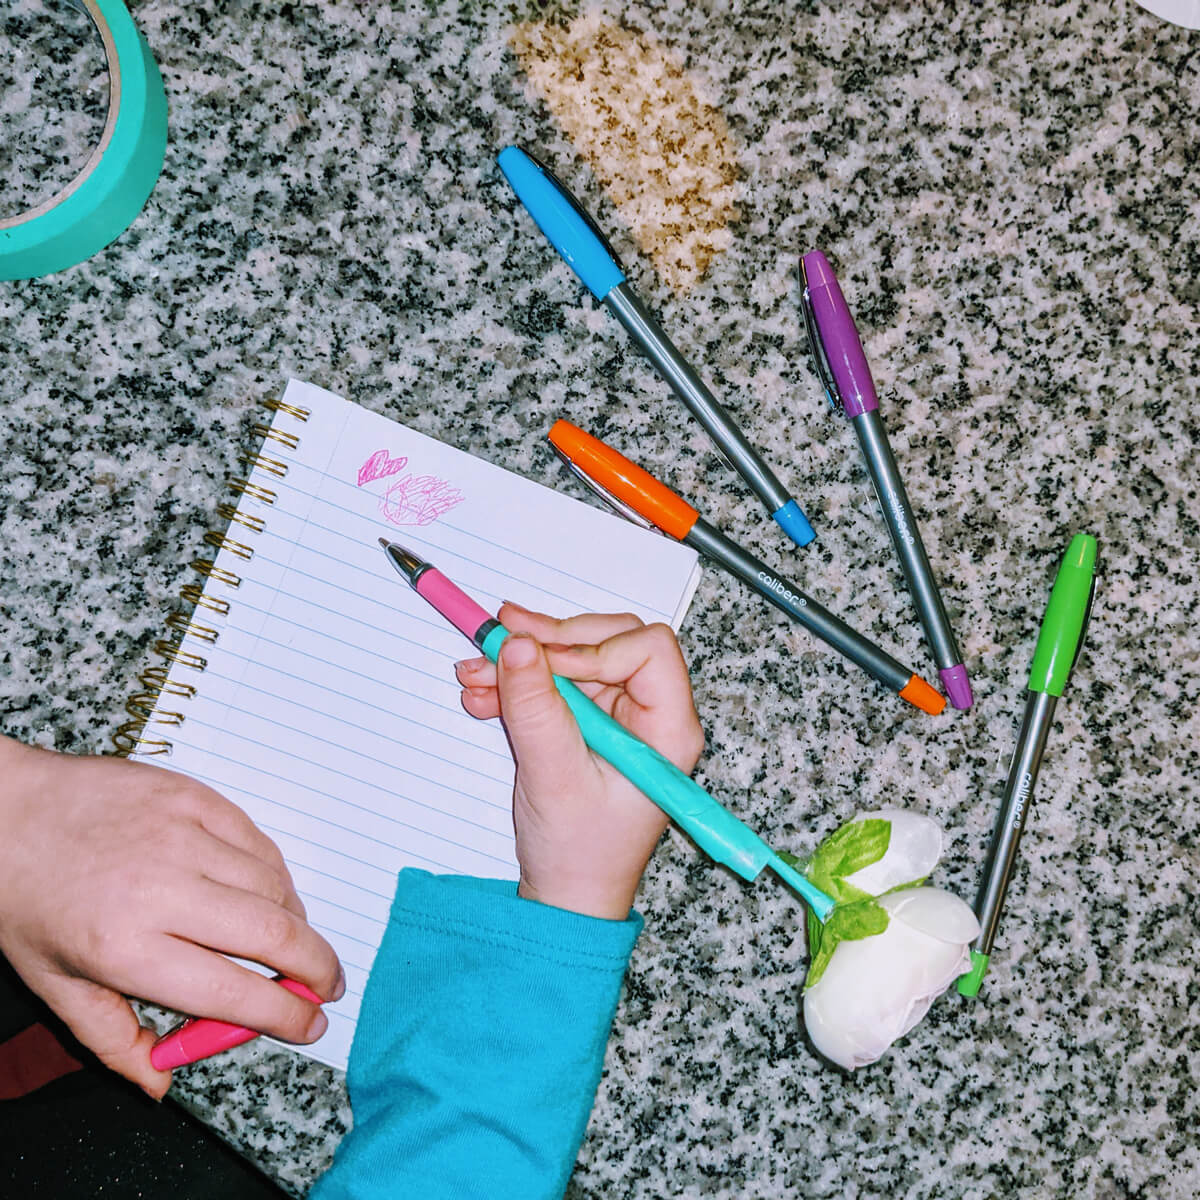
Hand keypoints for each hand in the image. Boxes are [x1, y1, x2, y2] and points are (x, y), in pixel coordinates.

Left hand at [0, 737, 343, 1097]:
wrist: (8, 809)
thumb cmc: (24, 897)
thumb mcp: (55, 985)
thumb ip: (114, 1040)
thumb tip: (160, 1079)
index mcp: (123, 948)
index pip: (231, 991)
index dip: (284, 1014)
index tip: (309, 1024)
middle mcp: (160, 890)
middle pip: (273, 934)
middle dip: (316, 967)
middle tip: (327, 985)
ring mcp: (181, 835)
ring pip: (274, 885)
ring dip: (296, 921)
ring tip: (292, 940)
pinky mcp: (193, 797)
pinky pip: (259, 841)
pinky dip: (276, 874)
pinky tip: (269, 890)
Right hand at [454, 605, 703, 920]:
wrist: (567, 897)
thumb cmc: (583, 855)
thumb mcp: (554, 778)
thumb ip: (536, 710)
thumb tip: (518, 646)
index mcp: (667, 729)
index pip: (647, 650)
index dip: (593, 647)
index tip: (542, 662)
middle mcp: (649, 715)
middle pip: (608, 642)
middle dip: (550, 642)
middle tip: (498, 641)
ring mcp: (617, 718)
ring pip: (574, 658)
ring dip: (522, 662)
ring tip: (475, 673)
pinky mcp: (588, 724)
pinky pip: (555, 684)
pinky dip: (517, 685)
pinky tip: (483, 695)